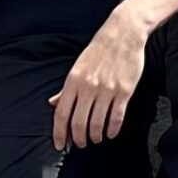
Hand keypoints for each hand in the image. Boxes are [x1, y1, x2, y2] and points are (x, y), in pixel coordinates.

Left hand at [51, 7, 149, 150]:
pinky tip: (110, 133)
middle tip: (81, 144)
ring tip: (96, 138)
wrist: (123, 33)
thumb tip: (53, 103)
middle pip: (79, 123)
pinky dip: (112, 130)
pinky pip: (116, 118)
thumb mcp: (78, 67)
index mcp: (73, 80)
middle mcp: (88, 87)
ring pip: (97, 124)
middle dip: (79, 139)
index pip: (62, 113)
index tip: (60, 145)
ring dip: (95, 136)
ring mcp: (106, 90)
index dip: (59, 133)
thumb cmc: (99, 50)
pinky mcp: (124, 91)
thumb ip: (66, 88)